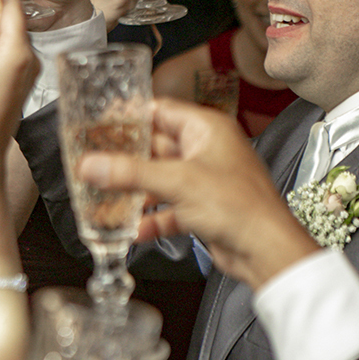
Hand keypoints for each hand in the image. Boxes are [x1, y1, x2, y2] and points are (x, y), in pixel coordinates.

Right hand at [77, 98, 318, 289]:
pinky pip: (171, 208)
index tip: (104, 120)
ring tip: (107, 197)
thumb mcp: (177, 182)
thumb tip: (93, 165)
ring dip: (136, 191)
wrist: (265, 249)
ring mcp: (206, 180)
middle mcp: (207, 150)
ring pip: (161, 180)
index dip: (131, 115)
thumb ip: (130, 173)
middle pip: (157, 147)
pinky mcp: (205, 208)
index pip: (161, 111)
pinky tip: (135, 229)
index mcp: (207, 129)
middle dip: (127, 159)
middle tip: (97, 161)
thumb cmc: (241, 205)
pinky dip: (153, 218)